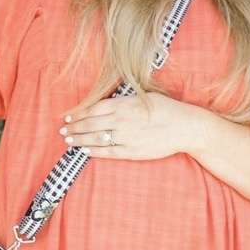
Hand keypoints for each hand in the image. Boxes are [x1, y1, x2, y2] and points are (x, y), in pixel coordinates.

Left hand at [59, 88, 205, 161]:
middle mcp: (122, 119)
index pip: (94, 108)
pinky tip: (84, 151)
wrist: (185, 127)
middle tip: (63, 129)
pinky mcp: (131, 151)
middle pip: (91, 123)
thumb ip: (125, 100)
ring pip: (96, 138)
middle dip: (75, 127)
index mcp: (124, 104)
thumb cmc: (167, 109)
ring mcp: (126, 136)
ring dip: (80, 139)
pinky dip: (93, 151)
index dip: (79, 113)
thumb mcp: (144, 97)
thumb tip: (108, 102)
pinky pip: (107, 152)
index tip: (70, 116)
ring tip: (69, 140)